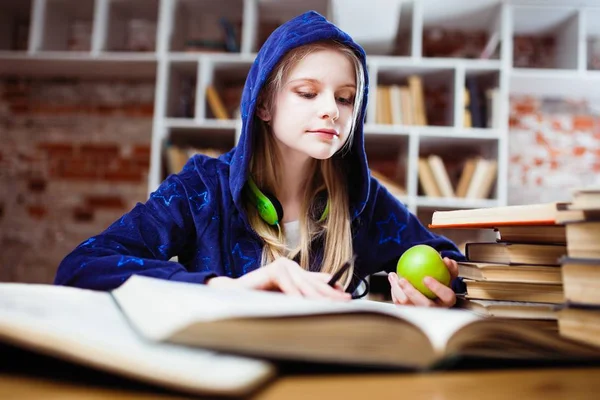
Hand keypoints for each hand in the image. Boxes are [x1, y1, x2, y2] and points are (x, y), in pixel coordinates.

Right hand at [206, 257, 350, 300]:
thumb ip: (302, 295)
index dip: (334, 288)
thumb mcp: (286, 297)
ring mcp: (282, 266)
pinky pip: (288, 286)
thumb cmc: (260, 296)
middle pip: (315, 283)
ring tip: (330, 306)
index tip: (347, 296)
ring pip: (303, 285)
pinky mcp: (272, 270)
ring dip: (317, 298)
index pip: (320, 279)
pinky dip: (295, 296)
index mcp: (296, 272)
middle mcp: (291, 266)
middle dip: (330, 294)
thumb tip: (326, 300)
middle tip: (344, 301)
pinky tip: (303, 304)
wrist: (235, 294)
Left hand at [388, 257, 457, 307]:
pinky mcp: (410, 313)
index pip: (447, 296)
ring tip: (393, 277)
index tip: (426, 278)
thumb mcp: (448, 275)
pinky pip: (400, 304)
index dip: (437, 288)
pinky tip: (393, 280)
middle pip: (425, 305)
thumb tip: (446, 260)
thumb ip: (449, 268)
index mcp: (447, 301)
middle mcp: (436, 310)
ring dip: (398, 290)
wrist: (432, 294)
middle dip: (412, 293)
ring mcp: (422, 313)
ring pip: (409, 306)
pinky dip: (395, 292)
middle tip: (402, 280)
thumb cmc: (441, 282)